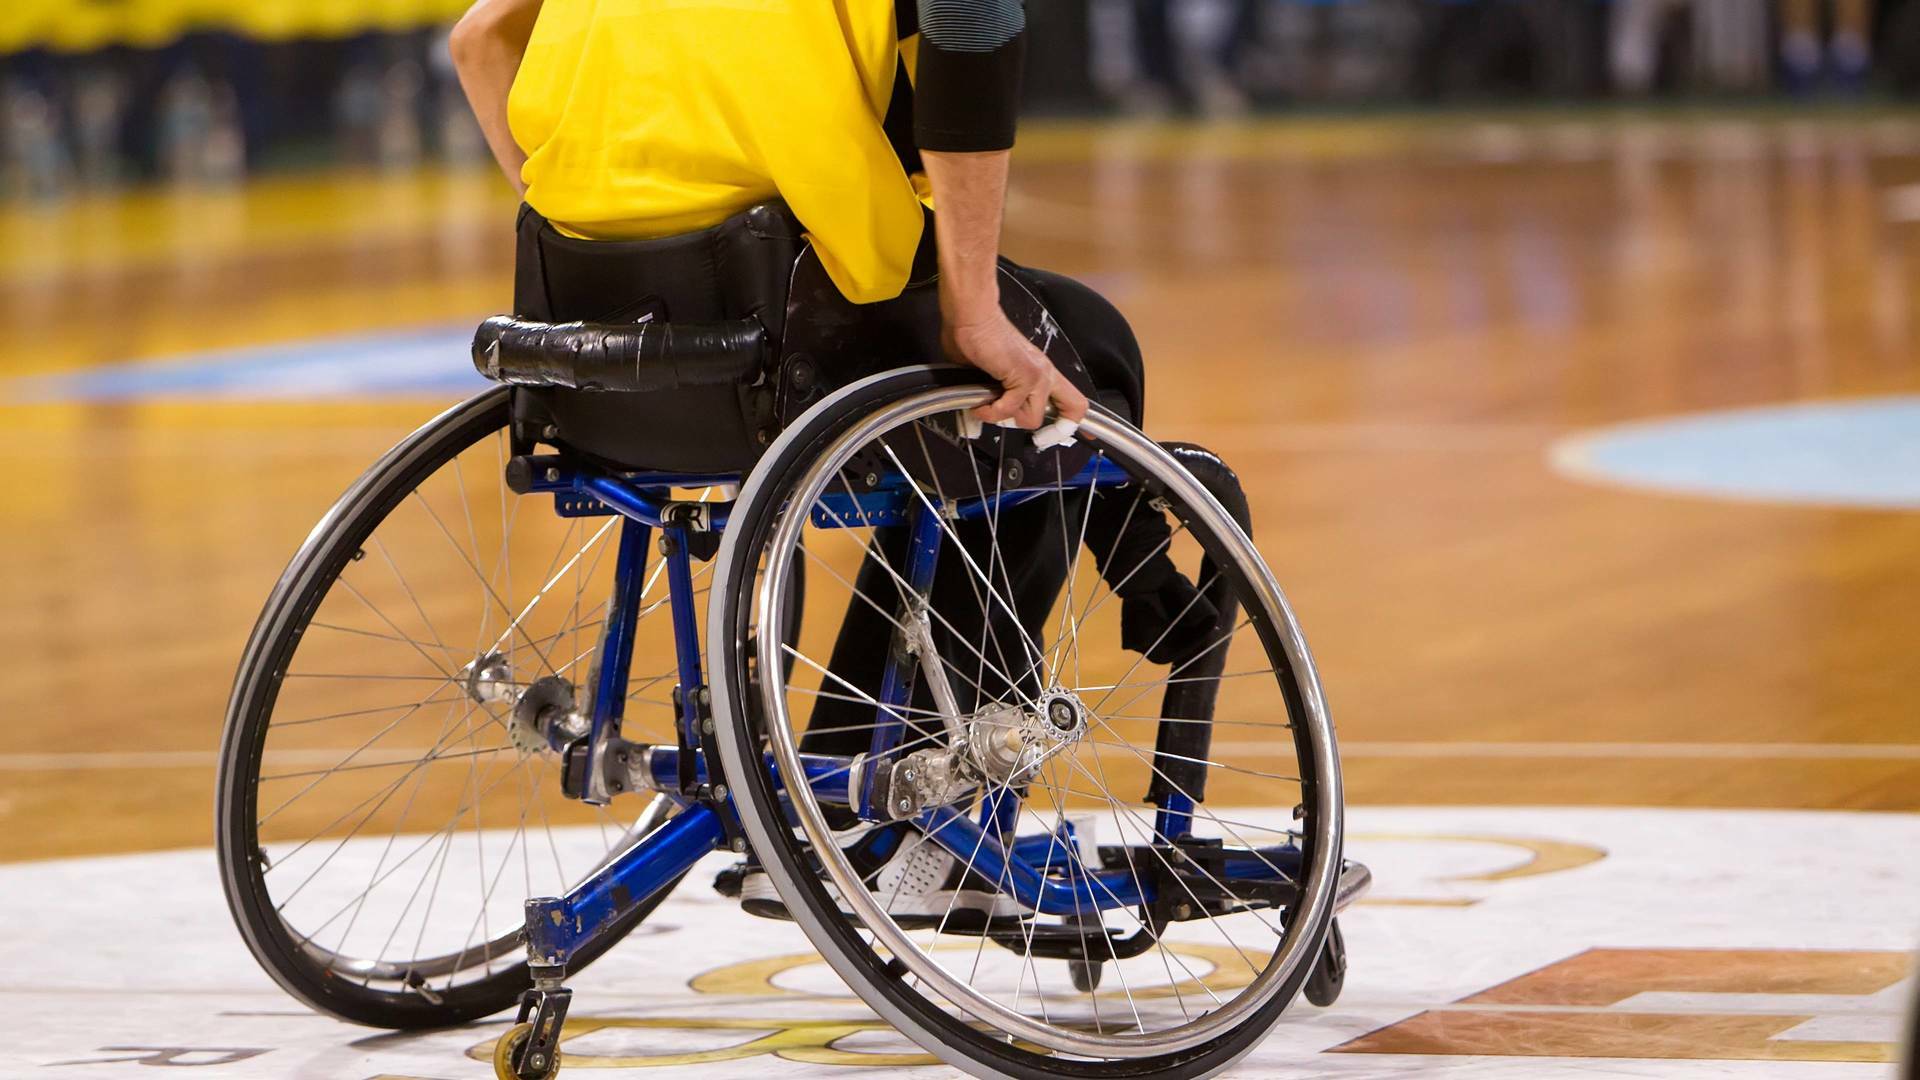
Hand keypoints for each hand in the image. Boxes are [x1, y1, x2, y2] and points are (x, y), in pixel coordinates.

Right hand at [941, 310, 1089, 428]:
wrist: (972, 316)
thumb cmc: (977, 337)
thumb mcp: (993, 374)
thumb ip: (996, 394)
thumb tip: (984, 410)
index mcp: (1041, 372)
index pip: (1073, 400)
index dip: (1074, 422)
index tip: (1076, 437)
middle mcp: (1045, 374)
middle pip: (1074, 409)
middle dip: (1051, 431)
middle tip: (1026, 433)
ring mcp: (1038, 375)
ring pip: (1032, 419)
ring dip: (1004, 418)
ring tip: (986, 406)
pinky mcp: (1025, 376)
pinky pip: (1009, 410)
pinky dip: (990, 412)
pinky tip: (979, 404)